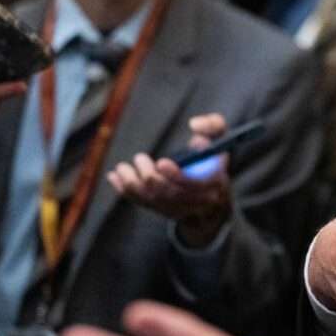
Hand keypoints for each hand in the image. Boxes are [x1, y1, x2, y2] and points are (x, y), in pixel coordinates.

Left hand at [110, 113, 232, 246]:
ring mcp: (180, 210)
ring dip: (134, 185)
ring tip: (121, 168)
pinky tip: (114, 178)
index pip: (195, 185)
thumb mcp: (221, 139)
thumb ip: (214, 125)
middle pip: (170, 195)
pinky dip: (127, 192)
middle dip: (151, 178)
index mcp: (214, 183)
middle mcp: (197, 202)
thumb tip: (194, 124)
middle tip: (139, 159)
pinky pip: (144, 204)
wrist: (214, 195)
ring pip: (154, 201)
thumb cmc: (213, 159)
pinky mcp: (164, 212)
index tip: (161, 163)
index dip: (177, 176)